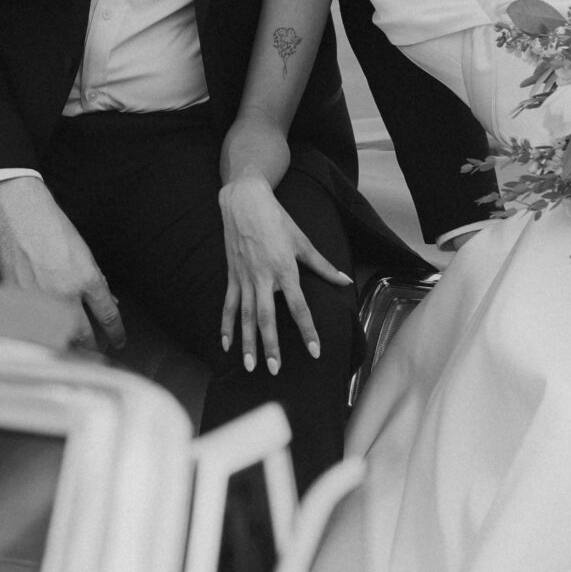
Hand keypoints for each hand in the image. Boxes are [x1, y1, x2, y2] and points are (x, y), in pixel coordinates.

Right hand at [0, 179, 124, 350]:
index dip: (117, 333)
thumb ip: (96, 282)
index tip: (119, 341)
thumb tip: (109, 302)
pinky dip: (44, 335)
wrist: (22, 217)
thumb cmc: (54, 230)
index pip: (109, 317)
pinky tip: (50, 339)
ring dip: (71, 347)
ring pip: (59, 337)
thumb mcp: (84, 254)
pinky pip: (36, 327)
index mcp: (87, 279)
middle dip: (95, 349)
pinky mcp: (20, 301)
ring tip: (77, 351)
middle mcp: (66, 294)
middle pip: (85, 336)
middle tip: (99, 353)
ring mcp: (41, 300)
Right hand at [219, 175, 351, 375]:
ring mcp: (244, 278)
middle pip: (267, 318)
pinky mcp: (232, 276)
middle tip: (275, 370)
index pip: (298, 307)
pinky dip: (226, 325)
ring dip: (247, 342)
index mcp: (284, 270)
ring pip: (245, 316)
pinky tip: (226, 345)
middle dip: (271, 345)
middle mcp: (263, 277)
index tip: (314, 351)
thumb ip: (323, 266)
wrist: (244, 201)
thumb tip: (344, 281)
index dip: (307, 330)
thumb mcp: (302, 242)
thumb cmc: (277, 220)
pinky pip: (228, 305)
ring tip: (249, 366)